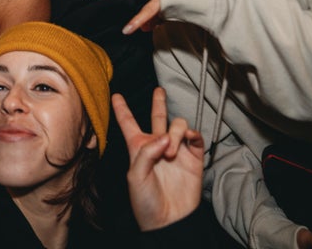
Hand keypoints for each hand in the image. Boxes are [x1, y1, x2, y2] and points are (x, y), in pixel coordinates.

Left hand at [117, 88, 204, 230]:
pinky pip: (195, 137)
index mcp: (137, 148)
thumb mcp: (135, 176)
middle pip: (158, 117)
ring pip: (177, 124)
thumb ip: (146, 152)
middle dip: (158, 102)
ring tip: (170, 152)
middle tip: (159, 91)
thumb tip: (164, 137)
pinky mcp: (193, 158)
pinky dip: (191, 134)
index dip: (122, 109)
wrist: (168, 220)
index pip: (128, 123)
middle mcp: (157, 146)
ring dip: (174, 133)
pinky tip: (185, 142)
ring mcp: (176, 150)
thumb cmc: (145, 203)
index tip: (116, 96)